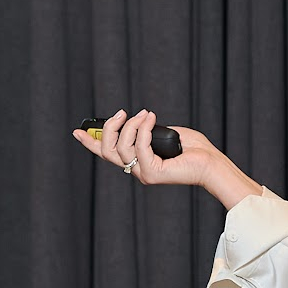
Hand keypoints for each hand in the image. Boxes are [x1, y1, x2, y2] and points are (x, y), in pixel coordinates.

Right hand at [71, 108, 228, 196]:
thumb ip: (146, 129)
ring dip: (130, 126)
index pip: (107, 153)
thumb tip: (134, 120)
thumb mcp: (163, 132)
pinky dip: (144, 129)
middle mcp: (137, 169)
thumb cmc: (193, 148)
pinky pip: (139, 147)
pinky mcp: (152, 173)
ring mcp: (143, 173)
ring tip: (145, 115)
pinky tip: (152, 119)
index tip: (77, 131)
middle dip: (108, 128)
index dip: (90, 142)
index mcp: (137, 161)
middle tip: (122, 113)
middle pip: (107, 151)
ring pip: (120, 148)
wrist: (211, 162)